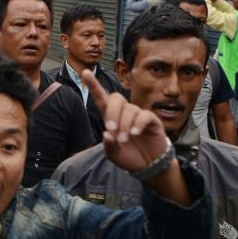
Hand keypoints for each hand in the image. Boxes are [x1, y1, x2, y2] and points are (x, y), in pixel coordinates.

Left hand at [82, 69, 189, 205]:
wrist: (148, 165)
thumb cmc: (129, 156)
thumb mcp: (114, 155)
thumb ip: (109, 146)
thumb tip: (107, 135)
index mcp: (111, 118)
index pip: (101, 98)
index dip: (94, 85)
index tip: (86, 72)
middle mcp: (124, 113)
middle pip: (116, 98)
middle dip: (111, 112)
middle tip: (111, 129)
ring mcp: (138, 115)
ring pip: (129, 109)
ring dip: (124, 124)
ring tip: (124, 140)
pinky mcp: (151, 120)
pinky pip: (144, 115)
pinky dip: (138, 123)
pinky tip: (135, 133)